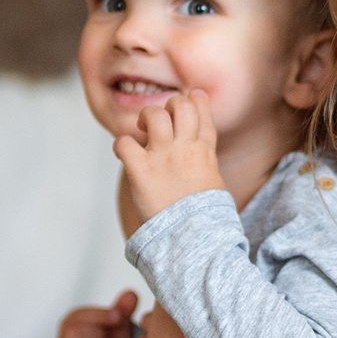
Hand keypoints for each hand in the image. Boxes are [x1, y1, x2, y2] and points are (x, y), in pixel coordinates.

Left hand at [114, 92, 227, 227]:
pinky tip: (125, 154)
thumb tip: (201, 158)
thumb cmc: (205, 218)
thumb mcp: (215, 184)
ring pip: (154, 115)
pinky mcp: (141, 171)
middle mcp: (185, 149)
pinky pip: (124, 143)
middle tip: (163, 121)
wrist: (195, 240)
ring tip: (143, 131)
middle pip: (180, 105)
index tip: (191, 97)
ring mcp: (163, 158)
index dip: (196, 100)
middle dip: (170, 105)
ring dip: (146, 117)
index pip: (203, 112)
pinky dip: (121, 145)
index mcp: (206, 153)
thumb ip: (206, 164)